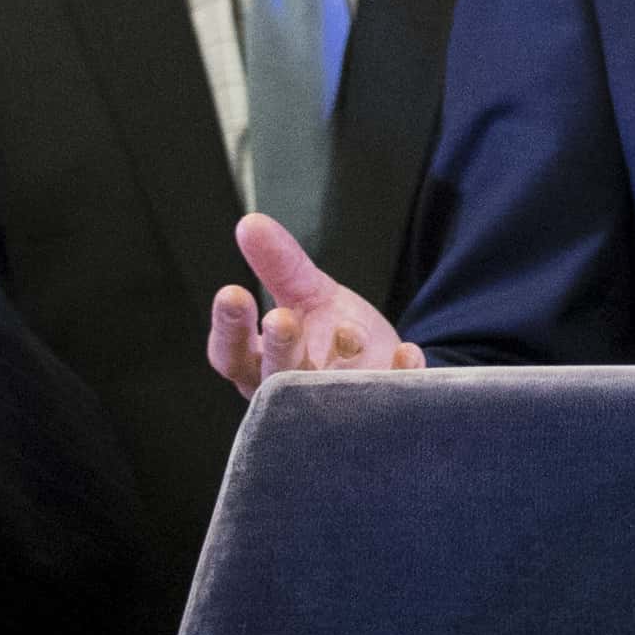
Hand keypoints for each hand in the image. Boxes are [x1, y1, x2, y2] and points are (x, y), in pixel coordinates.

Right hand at [205, 211, 423, 393]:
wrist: (382, 363)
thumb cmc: (330, 335)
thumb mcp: (306, 293)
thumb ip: (279, 264)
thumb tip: (250, 223)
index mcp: (259, 365)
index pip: (230, 353)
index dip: (229, 327)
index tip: (232, 293)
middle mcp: (289, 394)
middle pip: (275, 378)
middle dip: (279, 348)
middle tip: (281, 319)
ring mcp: (333, 406)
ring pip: (326, 393)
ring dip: (336, 362)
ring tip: (349, 330)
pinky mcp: (377, 410)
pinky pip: (386, 397)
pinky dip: (396, 374)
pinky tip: (406, 352)